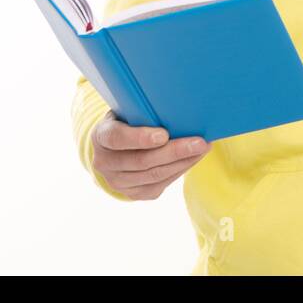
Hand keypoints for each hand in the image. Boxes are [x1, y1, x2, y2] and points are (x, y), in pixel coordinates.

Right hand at [90, 111, 210, 200]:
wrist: (114, 148)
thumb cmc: (128, 121)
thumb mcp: (127, 111)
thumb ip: (142, 112)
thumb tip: (176, 108)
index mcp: (100, 137)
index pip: (117, 138)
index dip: (140, 138)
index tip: (164, 134)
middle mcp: (104, 163)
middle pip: (142, 161)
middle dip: (174, 151)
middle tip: (199, 142)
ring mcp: (118, 182)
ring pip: (154, 175)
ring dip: (183, 162)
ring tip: (202, 149)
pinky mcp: (133, 193)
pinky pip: (160, 184)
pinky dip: (180, 170)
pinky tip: (193, 159)